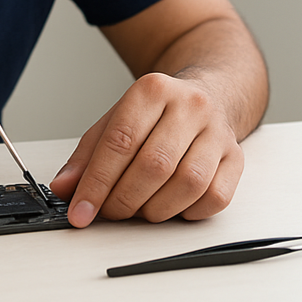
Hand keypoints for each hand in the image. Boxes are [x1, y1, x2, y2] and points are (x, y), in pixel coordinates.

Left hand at [49, 72, 243, 225]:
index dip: (96, 182)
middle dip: (124, 199)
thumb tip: (65, 187)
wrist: (207, 94)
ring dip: (156, 209)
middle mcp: (189, 105)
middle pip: (154, 164)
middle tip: (109, 212)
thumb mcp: (115, 120)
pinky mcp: (236, 157)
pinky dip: (188, 211)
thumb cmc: (156, 113)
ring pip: (188, 183)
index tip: (80, 211)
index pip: (120, 140)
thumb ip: (88, 154)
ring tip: (139, 209)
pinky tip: (171, 205)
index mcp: (152, 89)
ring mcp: (217, 131)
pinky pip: (215, 197)